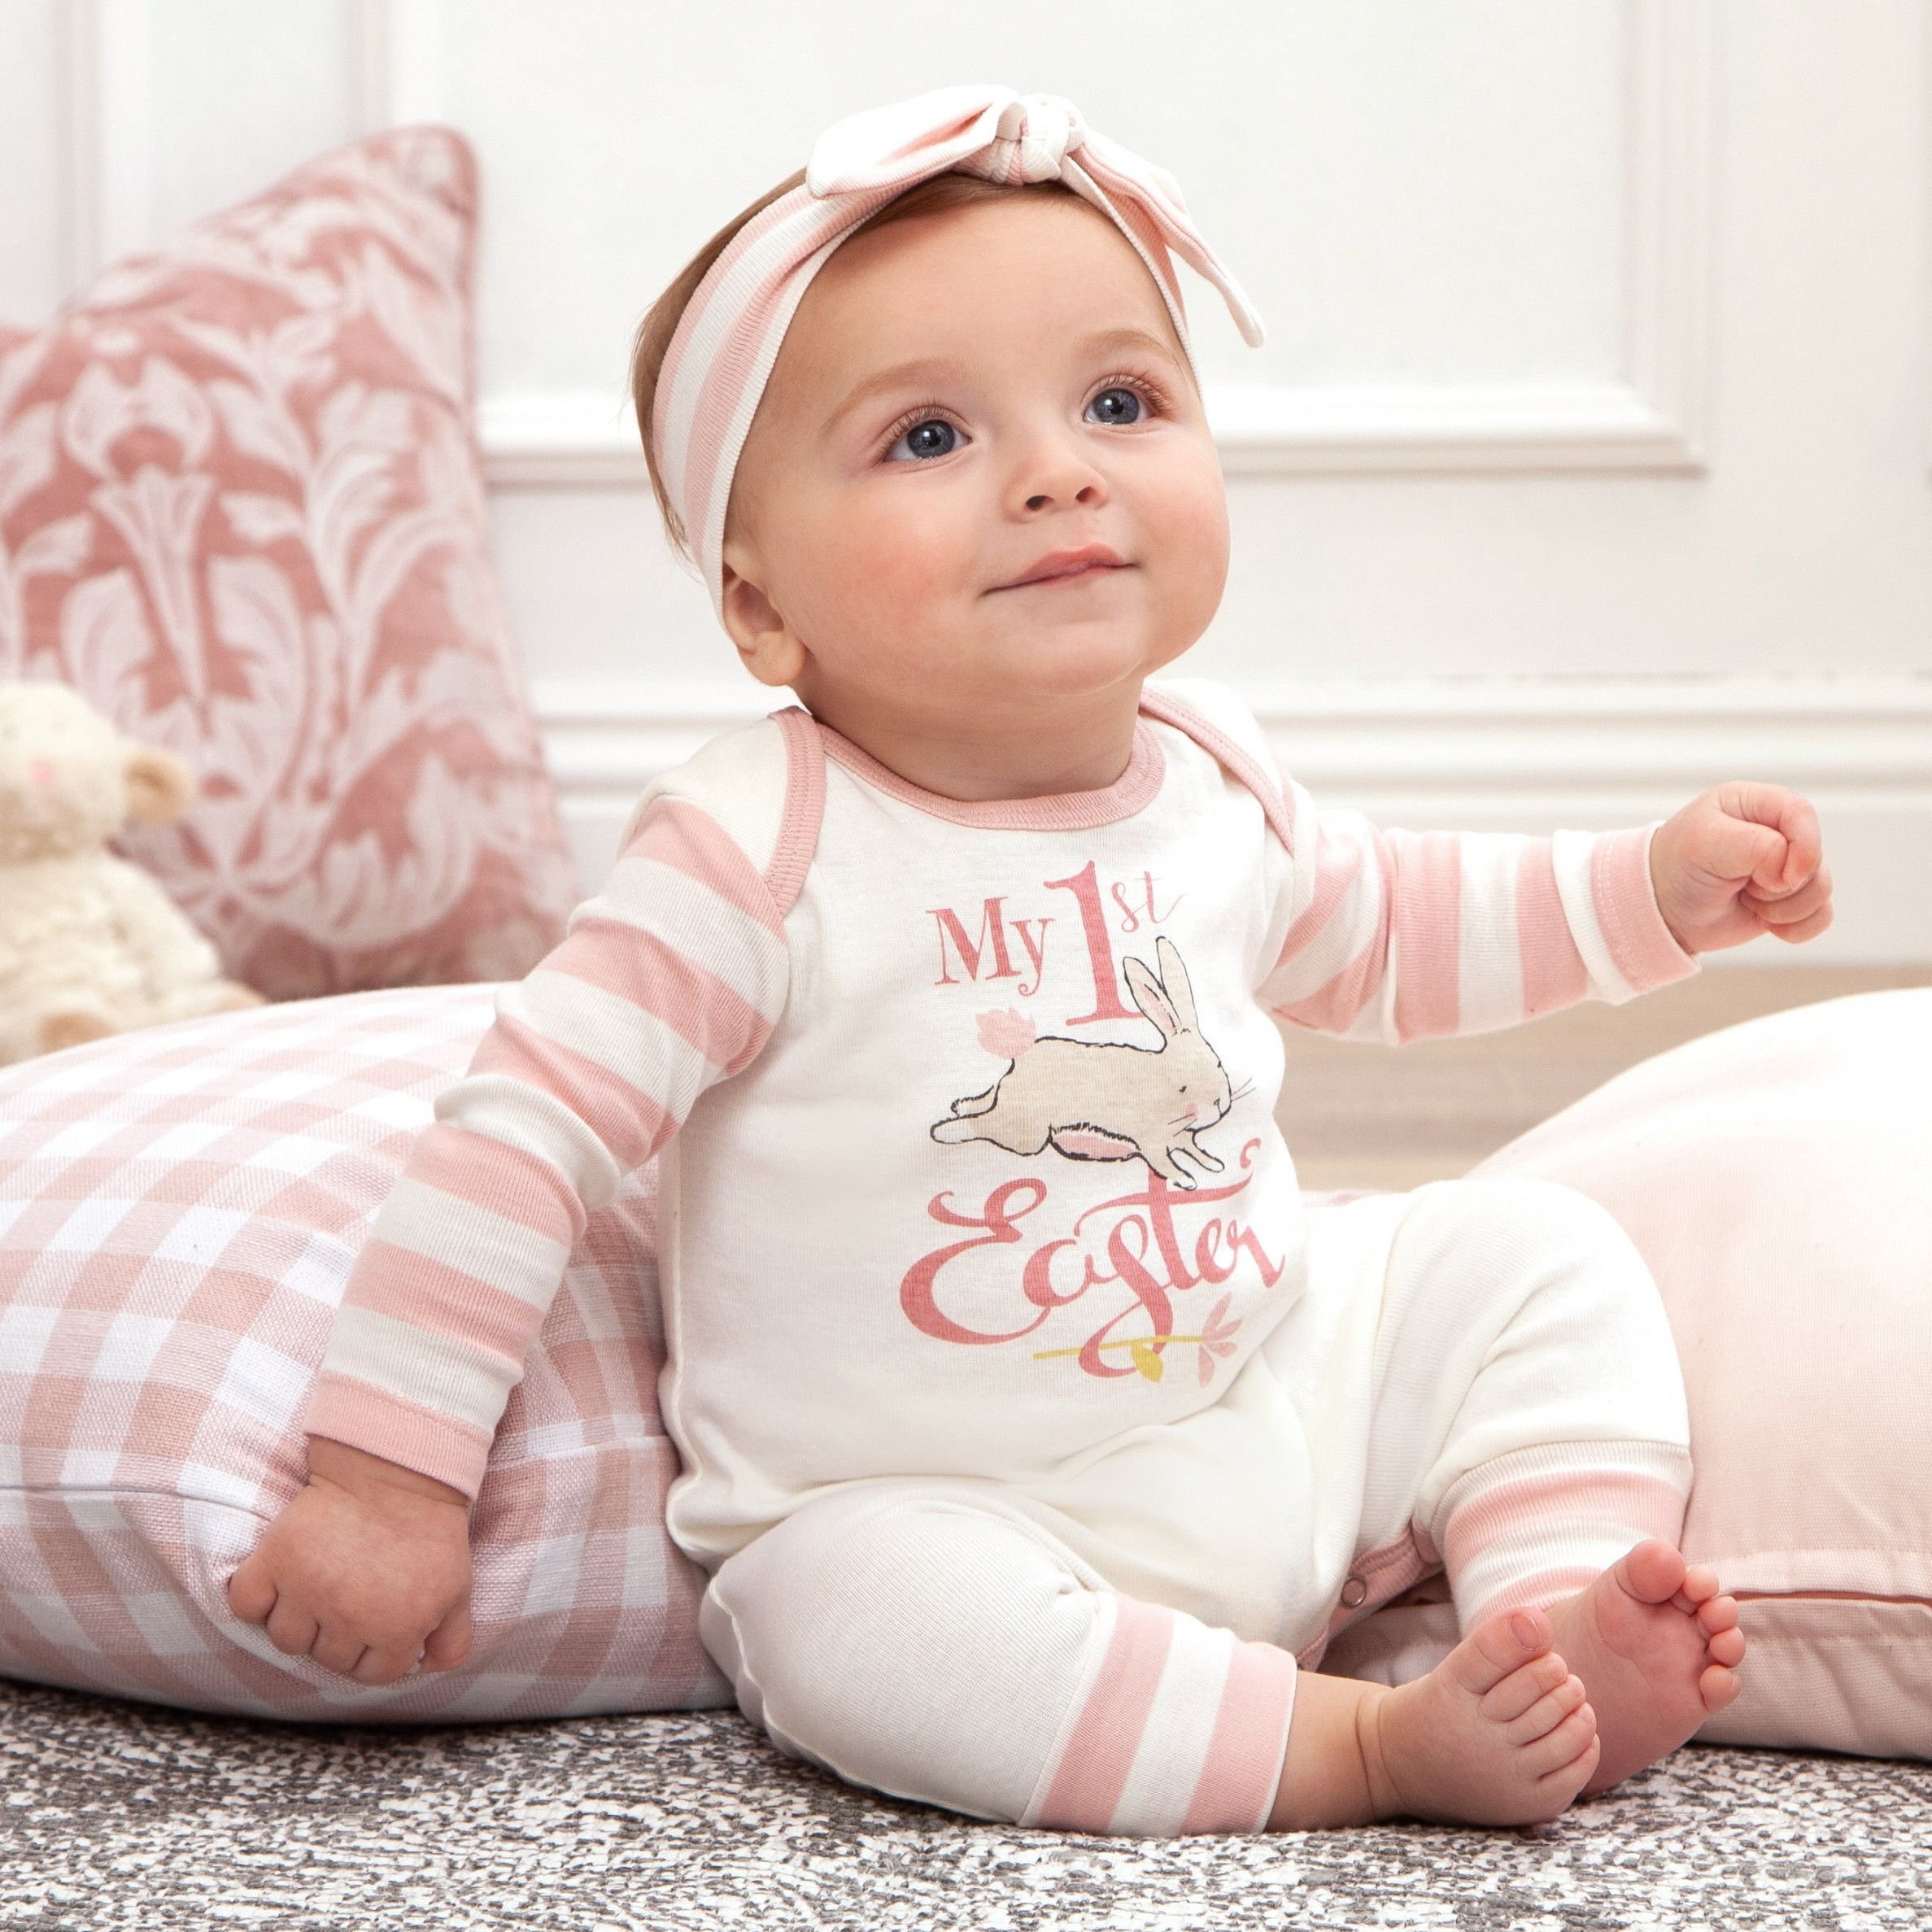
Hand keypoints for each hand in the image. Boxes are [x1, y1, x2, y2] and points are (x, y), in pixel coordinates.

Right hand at [227, 1437, 473, 1685]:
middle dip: (341, 1636)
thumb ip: (452, 1640)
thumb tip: (429, 1669)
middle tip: (351, 1598)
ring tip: (319, 1588)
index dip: (377, 1650)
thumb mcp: (458, 1588)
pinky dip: (256, 1600)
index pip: (373, 1674)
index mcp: (396, 1630)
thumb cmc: (430, 1530)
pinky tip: (281, 1583)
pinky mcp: (276, 1559)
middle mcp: (349, 1618)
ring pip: (287, 1640)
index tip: (378, 1622)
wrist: (397, 1470)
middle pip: (328, 1659)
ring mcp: (308, 1589)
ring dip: (301, 1621)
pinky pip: (247, 1605)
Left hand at [1649, 783, 1832, 954]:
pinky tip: (1765, 923)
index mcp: (1756, 804)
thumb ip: (1756, 846)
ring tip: (1744, 901)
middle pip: (1815, 858)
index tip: (1783, 878)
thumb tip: (1790, 871)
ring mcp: (1787, 867)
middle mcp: (1777, 832)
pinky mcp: (1790, 900)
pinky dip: (1796, 928)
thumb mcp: (1706, 844)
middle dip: (1781, 885)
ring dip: (1785, 908)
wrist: (1661, 909)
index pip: (1802, 815)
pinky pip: (1821, 916)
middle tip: (1741, 886)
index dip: (1804, 847)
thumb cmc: (1677, 867)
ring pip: (1820, 890)